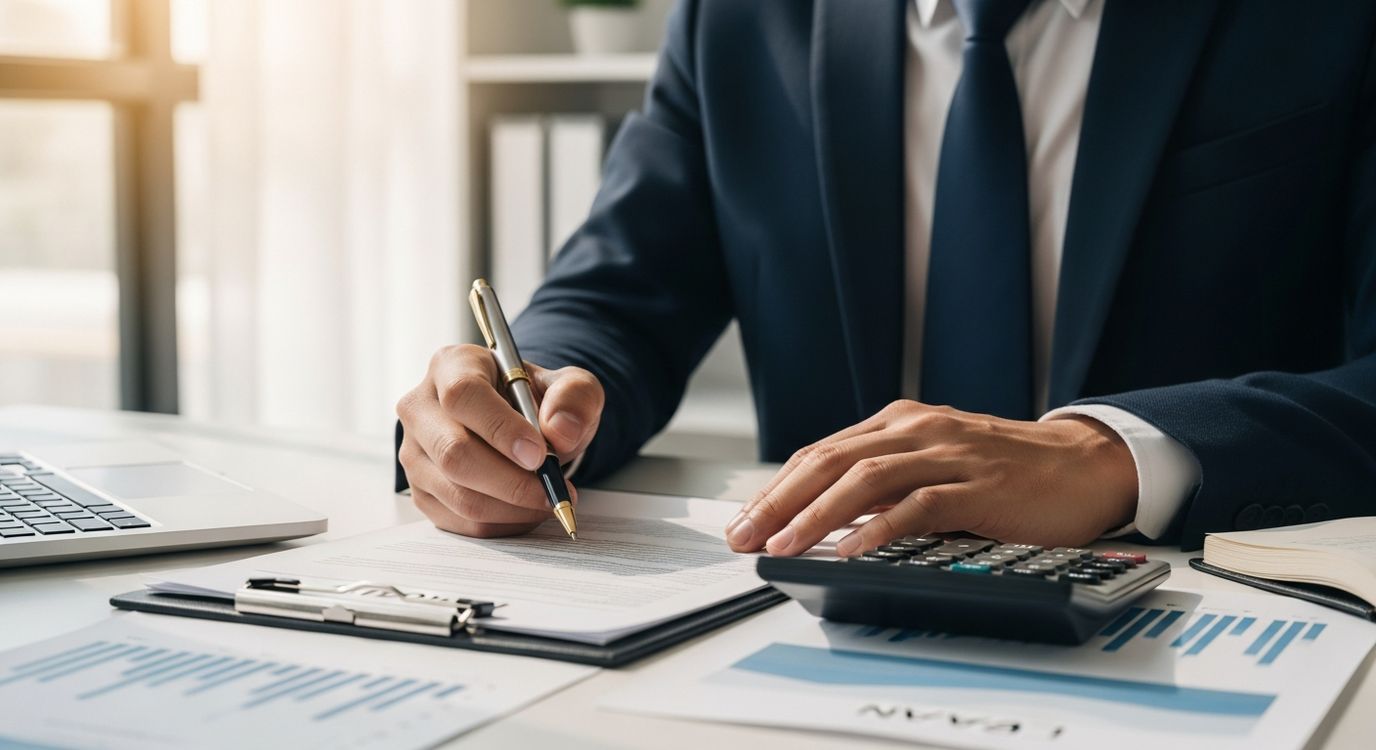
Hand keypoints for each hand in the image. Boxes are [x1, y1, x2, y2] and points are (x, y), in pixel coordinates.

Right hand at [396, 344, 603, 537]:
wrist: (522, 428)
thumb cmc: (539, 402)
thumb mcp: (570, 387)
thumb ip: (575, 397)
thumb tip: (560, 430)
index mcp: (452, 366)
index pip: (463, 395)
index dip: (501, 428)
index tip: (539, 454)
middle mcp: (421, 407)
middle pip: (454, 453)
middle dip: (512, 482)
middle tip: (553, 490)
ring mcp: (415, 452)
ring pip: (458, 494)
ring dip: (512, 508)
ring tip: (547, 500)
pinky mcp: (422, 490)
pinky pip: (460, 520)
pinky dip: (502, 524)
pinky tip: (526, 511)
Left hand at [723, 401, 1137, 556]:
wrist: (1083, 463)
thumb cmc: (1003, 470)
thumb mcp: (932, 463)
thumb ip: (883, 482)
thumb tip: (822, 518)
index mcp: (897, 423)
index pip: (820, 454)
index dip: (776, 489)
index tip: (743, 522)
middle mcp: (916, 430)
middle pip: (830, 461)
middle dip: (780, 501)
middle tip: (745, 536)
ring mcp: (947, 454)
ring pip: (865, 480)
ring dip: (817, 516)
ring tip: (784, 545)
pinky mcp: (977, 485)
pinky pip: (919, 505)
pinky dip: (881, 528)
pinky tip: (852, 549)